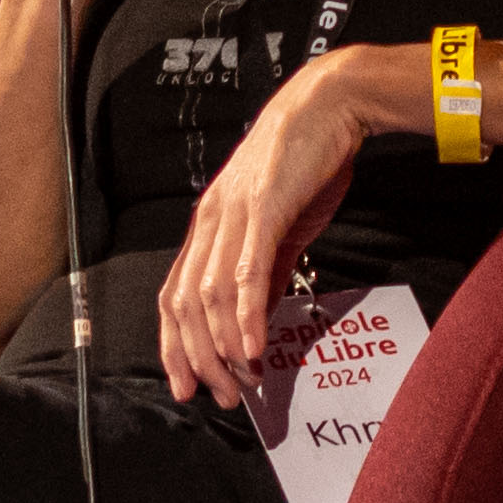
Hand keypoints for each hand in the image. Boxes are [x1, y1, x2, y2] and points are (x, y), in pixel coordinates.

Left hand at [150, 49, 381, 413]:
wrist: (329, 105)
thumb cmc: (305, 162)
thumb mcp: (279, 224)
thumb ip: (265, 271)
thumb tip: (256, 321)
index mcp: (208, 224)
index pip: (173, 295)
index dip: (174, 346)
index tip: (187, 386)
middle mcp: (209, 220)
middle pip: (185, 305)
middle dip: (200, 360)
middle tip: (225, 397)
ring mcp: (232, 214)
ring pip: (209, 297)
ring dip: (223, 348)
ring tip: (245, 381)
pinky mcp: (263, 208)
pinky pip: (245, 272)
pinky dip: (245, 316)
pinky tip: (254, 348)